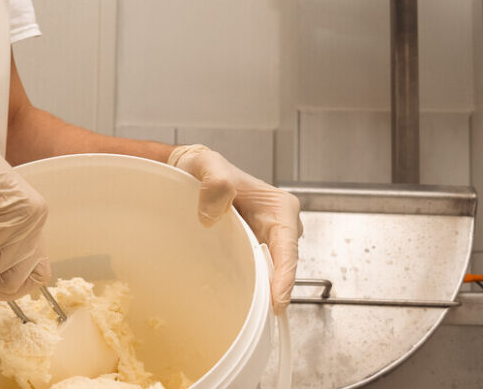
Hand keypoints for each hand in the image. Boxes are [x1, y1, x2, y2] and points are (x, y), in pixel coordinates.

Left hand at [168, 145, 301, 310]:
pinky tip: (241, 297)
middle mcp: (281, 224)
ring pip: (273, 270)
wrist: (194, 172)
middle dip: (276, 290)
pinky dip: (254, 284)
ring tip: (252, 312)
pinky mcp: (257, 246)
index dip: (285, 276)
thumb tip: (213, 214)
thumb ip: (215, 183)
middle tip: (261, 315)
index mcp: (280, 207)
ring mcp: (270, 237)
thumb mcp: (208, 167)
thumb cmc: (205, 169)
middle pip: (284, 265)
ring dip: (264, 289)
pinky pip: (260, 269)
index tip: (278, 300)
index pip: (288, 248)